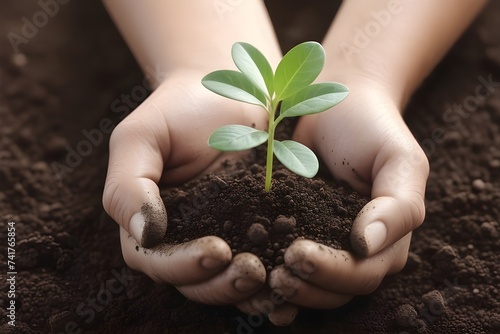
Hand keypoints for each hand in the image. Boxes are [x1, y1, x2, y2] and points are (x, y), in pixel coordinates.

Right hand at [102, 69, 268, 304]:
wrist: (229, 89)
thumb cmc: (178, 110)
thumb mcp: (141, 138)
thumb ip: (127, 185)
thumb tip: (144, 234)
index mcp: (149, 222)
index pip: (156, 260)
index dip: (182, 266)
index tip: (217, 251)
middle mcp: (183, 237)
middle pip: (194, 281)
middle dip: (221, 284)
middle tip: (251, 271)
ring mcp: (222, 235)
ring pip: (226, 281)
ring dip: (247, 290)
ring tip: (273, 278)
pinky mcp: (256, 228)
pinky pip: (261, 260)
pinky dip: (274, 276)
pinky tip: (292, 279)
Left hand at [269, 79, 428, 316]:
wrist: (338, 102)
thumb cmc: (373, 129)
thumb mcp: (399, 161)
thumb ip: (397, 206)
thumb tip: (366, 246)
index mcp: (387, 240)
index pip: (363, 273)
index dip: (333, 273)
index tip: (297, 254)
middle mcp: (358, 251)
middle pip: (337, 288)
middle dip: (306, 286)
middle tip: (275, 273)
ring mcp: (326, 243)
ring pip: (312, 286)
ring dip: (289, 289)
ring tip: (261, 276)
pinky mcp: (295, 231)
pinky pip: (285, 261)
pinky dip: (269, 275)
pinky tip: (248, 274)